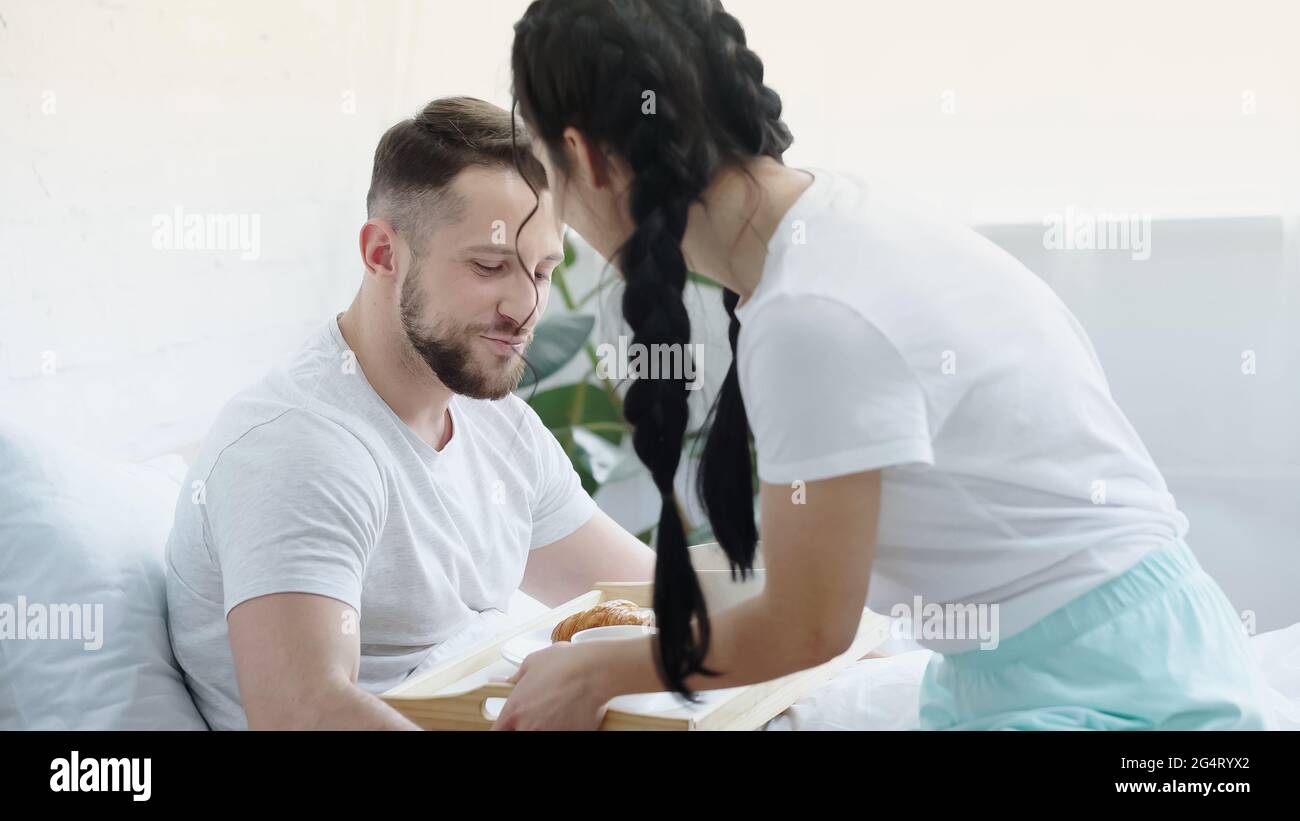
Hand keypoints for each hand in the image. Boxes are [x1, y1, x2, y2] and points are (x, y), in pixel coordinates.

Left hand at [491, 641, 610, 730]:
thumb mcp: (532, 663)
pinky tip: (571, 714)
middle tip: (539, 715)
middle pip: (519, 734)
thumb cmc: (565, 663)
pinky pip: (564, 732)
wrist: (594, 670)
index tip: (508, 726)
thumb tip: (506, 682)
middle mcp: (528, 727)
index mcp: (514, 710)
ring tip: (558, 711)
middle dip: (527, 725)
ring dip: (548, 725)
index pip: (497, 731)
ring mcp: (550, 734)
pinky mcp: (571, 736)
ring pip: (542, 733)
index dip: (504, 728)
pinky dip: (565, 726)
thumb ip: (515, 678)